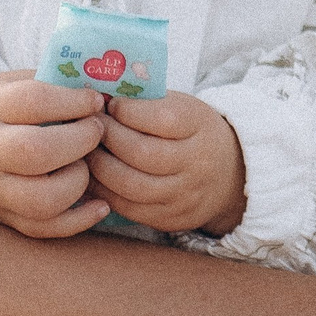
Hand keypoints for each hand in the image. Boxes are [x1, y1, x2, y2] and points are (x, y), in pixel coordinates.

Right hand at [0, 69, 109, 238]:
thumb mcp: (5, 84)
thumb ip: (47, 83)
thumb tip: (100, 88)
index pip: (32, 102)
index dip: (72, 100)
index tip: (94, 100)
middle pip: (36, 152)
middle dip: (80, 140)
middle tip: (96, 130)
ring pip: (41, 199)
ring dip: (77, 182)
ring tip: (84, 164)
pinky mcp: (4, 216)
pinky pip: (42, 229)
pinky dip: (77, 221)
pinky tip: (99, 204)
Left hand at [86, 90, 246, 234]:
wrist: (229, 174)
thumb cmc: (191, 132)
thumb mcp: (182, 107)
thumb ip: (147, 102)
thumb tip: (97, 97)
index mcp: (199, 126)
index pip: (162, 119)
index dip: (128, 111)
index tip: (110, 104)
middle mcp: (197, 164)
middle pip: (143, 154)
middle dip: (107, 138)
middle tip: (90, 127)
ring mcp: (185, 195)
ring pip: (132, 186)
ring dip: (100, 167)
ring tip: (87, 151)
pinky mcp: (170, 218)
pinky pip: (129, 209)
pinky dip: (104, 191)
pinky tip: (93, 176)